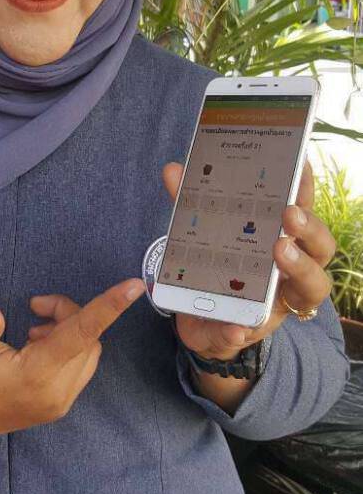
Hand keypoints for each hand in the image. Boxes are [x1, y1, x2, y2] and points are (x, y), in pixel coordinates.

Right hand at [0, 278, 144, 452]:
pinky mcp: (58, 404)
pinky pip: (80, 366)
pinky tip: (38, 342)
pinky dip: (69, 345)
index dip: (109, 306)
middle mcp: (56, 393)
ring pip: (88, 352)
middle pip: (87, 338)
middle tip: (36, 305)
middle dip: (69, 312)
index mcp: (36, 377)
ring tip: (34, 326)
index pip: (82, 334)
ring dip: (70, 328)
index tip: (135, 286)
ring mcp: (60, 402)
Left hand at [161, 158, 335, 361]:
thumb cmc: (217, 268)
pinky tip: (232, 326)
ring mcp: (279, 301)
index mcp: (283, 238)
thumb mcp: (203, 235)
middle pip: (320, 247)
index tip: (300, 163)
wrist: (206, 319)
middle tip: (290, 214)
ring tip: (279, 251)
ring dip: (298, 268)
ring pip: (311, 288)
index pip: (303, 208)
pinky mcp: (250, 330)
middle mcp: (292, 269)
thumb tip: (173, 170)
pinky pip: (249, 331)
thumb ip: (190, 204)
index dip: (306, 187)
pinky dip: (238, 329)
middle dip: (309, 228)